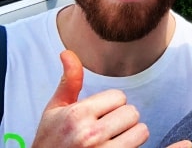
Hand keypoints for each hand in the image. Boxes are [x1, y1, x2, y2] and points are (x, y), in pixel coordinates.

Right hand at [32, 50, 148, 147]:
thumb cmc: (50, 142)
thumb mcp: (55, 111)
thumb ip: (69, 81)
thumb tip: (68, 54)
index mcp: (77, 115)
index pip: (119, 96)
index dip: (111, 105)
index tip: (98, 115)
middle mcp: (91, 135)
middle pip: (132, 113)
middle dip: (121, 120)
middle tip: (105, 129)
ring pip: (140, 131)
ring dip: (130, 134)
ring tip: (112, 140)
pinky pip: (140, 147)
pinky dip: (133, 146)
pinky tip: (116, 146)